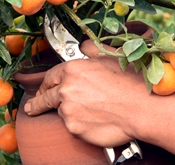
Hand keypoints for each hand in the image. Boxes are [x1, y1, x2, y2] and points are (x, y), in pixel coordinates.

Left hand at [24, 40, 149, 146]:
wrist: (143, 108)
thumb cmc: (131, 81)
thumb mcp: (111, 57)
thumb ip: (92, 51)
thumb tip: (84, 46)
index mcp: (72, 69)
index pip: (49, 77)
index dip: (45, 84)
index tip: (42, 90)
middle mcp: (66, 89)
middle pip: (45, 97)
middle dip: (37, 103)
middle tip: (32, 107)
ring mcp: (69, 111)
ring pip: (62, 112)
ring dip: (69, 113)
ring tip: (87, 112)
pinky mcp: (74, 129)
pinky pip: (73, 126)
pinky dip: (80, 125)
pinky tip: (95, 121)